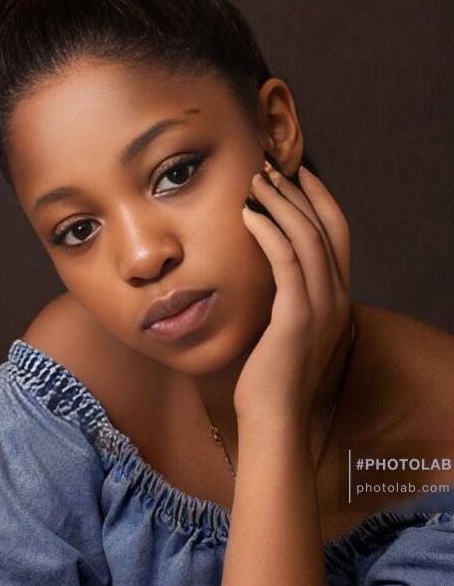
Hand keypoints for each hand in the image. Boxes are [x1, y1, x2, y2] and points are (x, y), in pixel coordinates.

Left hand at [234, 161, 351, 430]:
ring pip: (307, 237)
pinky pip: (286, 260)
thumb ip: (288, 297)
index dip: (320, 199)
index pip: (337, 234)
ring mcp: (322, 306)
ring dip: (280, 202)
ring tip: (255, 179)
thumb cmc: (271, 376)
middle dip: (298, 191)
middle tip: (269, 167)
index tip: (298, 174)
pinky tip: (247, 214)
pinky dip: (269, 230)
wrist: (274, 419)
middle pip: (325, 227)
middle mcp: (338, 297)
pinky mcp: (298, 316)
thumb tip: (268, 270)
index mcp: (338, 298)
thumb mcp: (287, 328)